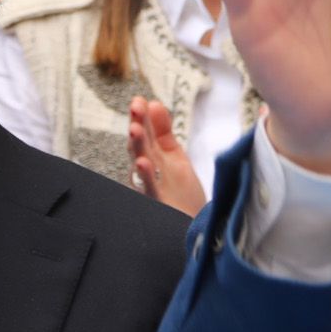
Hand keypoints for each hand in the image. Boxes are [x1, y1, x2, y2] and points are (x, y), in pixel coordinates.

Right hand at [127, 99, 208, 214]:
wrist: (195, 230)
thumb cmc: (183, 197)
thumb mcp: (175, 158)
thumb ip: (164, 132)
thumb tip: (154, 103)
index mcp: (154, 157)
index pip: (146, 133)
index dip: (143, 117)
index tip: (140, 101)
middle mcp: (149, 171)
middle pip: (141, 145)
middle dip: (138, 125)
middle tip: (136, 107)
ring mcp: (151, 187)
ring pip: (140, 164)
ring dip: (137, 147)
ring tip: (135, 129)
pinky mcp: (158, 203)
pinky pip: (149, 188)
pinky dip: (145, 175)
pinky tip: (142, 162)